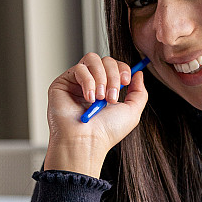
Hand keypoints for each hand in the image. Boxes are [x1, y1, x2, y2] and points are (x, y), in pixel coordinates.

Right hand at [44, 53, 147, 177]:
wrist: (87, 141)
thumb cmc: (107, 132)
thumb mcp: (132, 112)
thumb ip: (139, 92)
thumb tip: (139, 74)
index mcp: (107, 89)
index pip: (115, 66)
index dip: (122, 68)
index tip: (126, 81)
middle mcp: (92, 84)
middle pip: (106, 60)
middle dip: (113, 76)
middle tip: (111, 97)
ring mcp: (76, 82)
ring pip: (92, 59)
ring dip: (101, 78)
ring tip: (99, 98)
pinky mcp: (63, 82)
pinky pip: (79, 68)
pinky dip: (88, 82)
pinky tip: (88, 98)